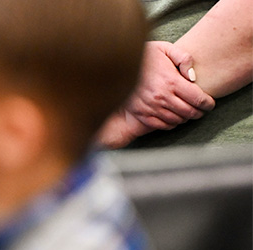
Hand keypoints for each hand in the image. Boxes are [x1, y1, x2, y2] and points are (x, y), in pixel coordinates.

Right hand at [99, 41, 214, 147]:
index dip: (208, 104)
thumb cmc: (142, 56)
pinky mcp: (141, 114)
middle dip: (199, 112)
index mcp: (171, 81)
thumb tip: (193, 77)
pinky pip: (162, 125)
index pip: (199, 99)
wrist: (115, 65)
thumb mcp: (165, 48)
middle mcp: (161, 97)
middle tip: (201, 109)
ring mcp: (150, 107)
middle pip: (190, 112)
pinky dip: (171, 123)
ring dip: (185, 118)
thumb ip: (184, 58)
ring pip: (177, 120)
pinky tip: (173, 117)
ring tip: (187, 112)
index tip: (210, 103)